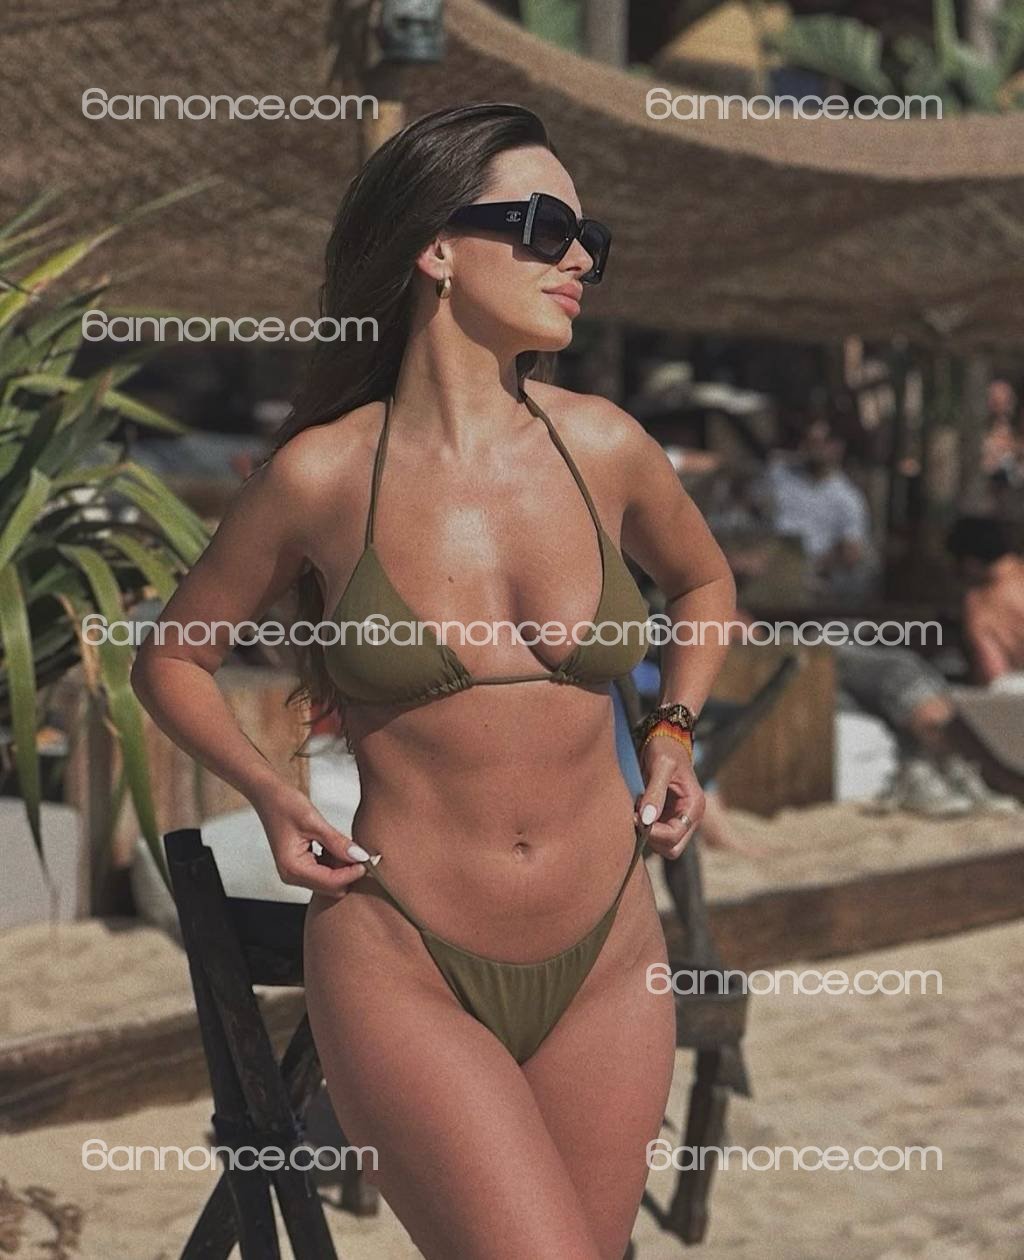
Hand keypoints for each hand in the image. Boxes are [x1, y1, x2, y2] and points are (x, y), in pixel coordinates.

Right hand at [253, 783, 371, 897]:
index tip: (368, 859)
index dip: (352, 873)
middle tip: (359, 850)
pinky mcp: (301, 867)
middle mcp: (292, 876)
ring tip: (345, 843)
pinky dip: (335, 862)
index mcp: (293, 868)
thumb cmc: (285, 805)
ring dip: (343, 866)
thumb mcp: (314, 821)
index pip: (331, 882)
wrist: (269, 796)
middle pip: (332, 887)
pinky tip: (336, 845)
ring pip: (330, 882)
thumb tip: (360, 856)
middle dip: (348, 872)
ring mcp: (296, 873)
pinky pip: (325, 872)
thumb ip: (338, 842)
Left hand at [633, 738, 704, 858]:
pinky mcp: (668, 817)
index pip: (674, 837)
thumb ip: (655, 792)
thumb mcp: (661, 765)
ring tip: (637, 809)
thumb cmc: (665, 749)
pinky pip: (656, 835)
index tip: (636, 816)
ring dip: (647, 834)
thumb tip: (647, 819)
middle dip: (652, 838)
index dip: (653, 832)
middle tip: (636, 817)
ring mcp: (679, 818)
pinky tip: (638, 809)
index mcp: (694, 806)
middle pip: (672, 849)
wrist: (665, 740)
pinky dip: (645, 828)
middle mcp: (690, 817)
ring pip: (664, 846)